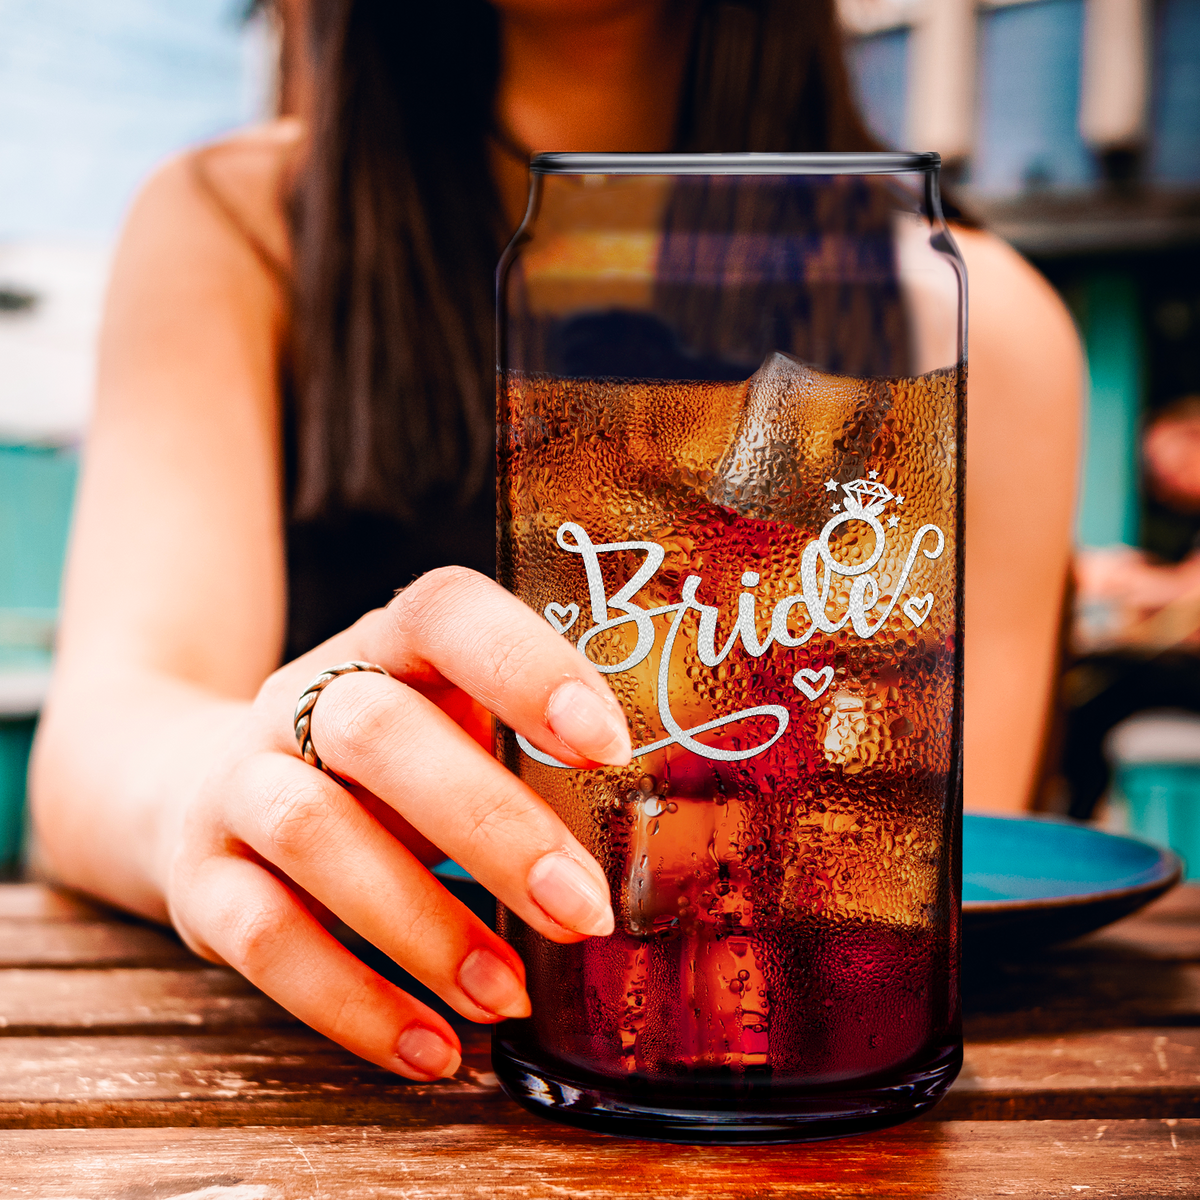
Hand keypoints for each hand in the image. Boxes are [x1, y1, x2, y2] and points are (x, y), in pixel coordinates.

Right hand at [163, 567, 631, 1079]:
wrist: (196, 787)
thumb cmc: (376, 767)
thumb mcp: (443, 730)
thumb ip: (523, 759)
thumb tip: (649, 845)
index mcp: (387, 646)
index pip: (447, 613)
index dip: (526, 666)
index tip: (608, 746)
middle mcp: (300, 699)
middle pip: (379, 732)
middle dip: (492, 827)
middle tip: (582, 912)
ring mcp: (239, 782)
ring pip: (314, 832)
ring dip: (423, 926)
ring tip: (506, 995)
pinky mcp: (199, 878)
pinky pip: (263, 938)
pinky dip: (353, 1004)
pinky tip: (433, 1049)